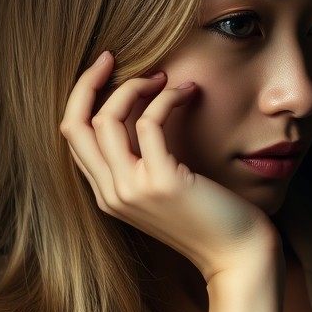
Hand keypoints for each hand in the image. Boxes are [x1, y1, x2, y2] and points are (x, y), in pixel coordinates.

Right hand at [61, 52, 277, 280]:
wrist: (238, 256)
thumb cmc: (210, 219)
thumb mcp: (165, 189)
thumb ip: (145, 161)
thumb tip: (143, 111)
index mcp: (107, 194)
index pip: (74, 136)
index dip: (83, 97)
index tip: (107, 69)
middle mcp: (111, 194)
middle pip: (74, 125)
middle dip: (90, 81)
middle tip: (114, 56)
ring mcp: (133, 190)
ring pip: (107, 119)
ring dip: (134, 86)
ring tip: (164, 76)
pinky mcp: (162, 183)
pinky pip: (150, 123)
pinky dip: (167, 98)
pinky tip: (188, 92)